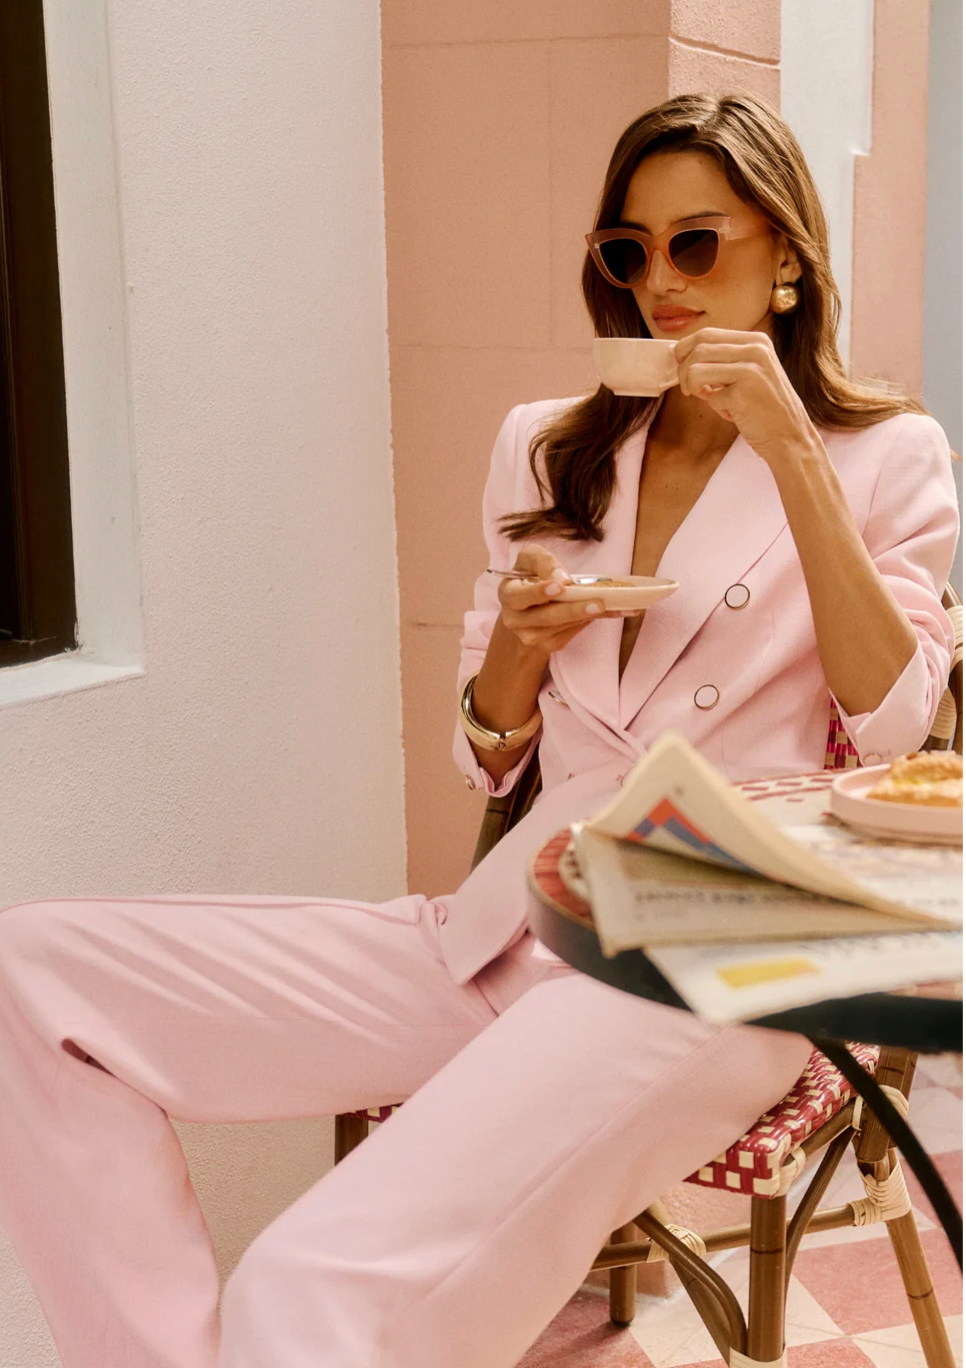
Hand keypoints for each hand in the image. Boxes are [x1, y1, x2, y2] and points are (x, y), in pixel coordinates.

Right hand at [497, 544, 641, 657]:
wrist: (523, 610)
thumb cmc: (529, 578)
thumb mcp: (530, 560)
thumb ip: (543, 562)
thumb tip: (564, 578)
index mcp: (508, 595)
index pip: (521, 596)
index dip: (539, 592)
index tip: (560, 586)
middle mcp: (515, 620)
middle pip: (546, 617)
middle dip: (573, 610)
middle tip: (598, 603)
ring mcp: (532, 636)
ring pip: (564, 626)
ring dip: (590, 615)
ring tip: (615, 605)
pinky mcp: (548, 645)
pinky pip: (573, 632)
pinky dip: (594, 620)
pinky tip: (614, 611)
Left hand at [674, 327, 816, 465]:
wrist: (789, 437)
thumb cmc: (765, 408)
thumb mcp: (750, 373)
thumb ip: (724, 362)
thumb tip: (685, 359)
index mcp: (756, 341)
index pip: (707, 334)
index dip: (686, 350)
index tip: (681, 366)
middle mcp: (755, 349)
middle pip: (698, 347)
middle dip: (682, 368)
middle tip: (687, 387)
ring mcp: (750, 369)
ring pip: (695, 368)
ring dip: (690, 386)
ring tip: (703, 397)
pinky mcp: (743, 393)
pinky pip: (709, 395)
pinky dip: (714, 406)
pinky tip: (732, 413)